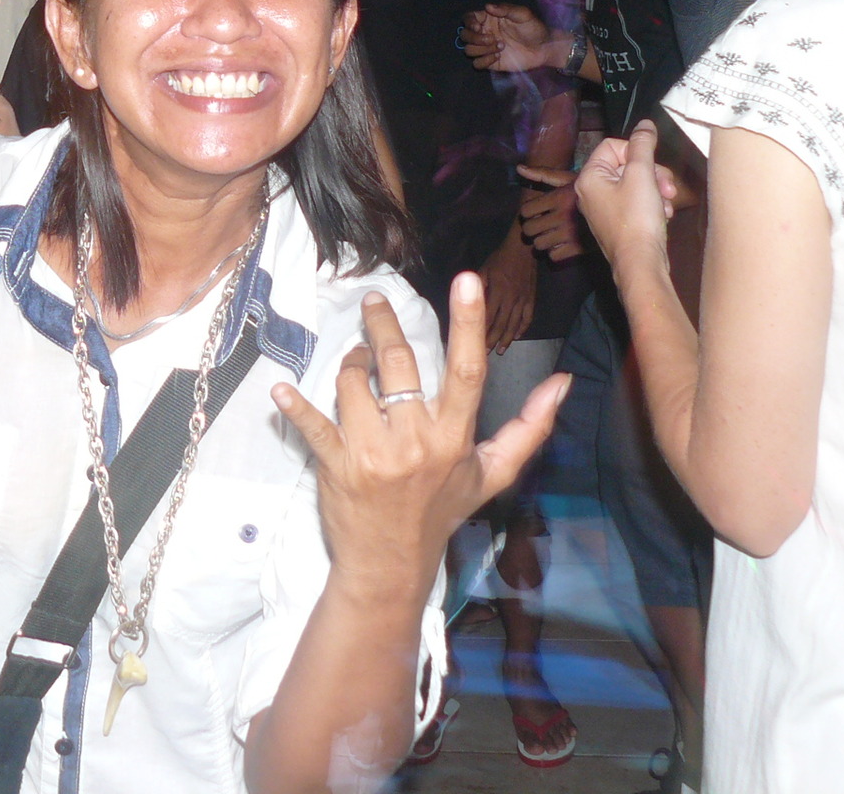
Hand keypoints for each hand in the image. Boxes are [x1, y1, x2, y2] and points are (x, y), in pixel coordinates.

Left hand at [272, 274, 569, 586]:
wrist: (392, 564)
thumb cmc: (442, 512)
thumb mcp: (491, 473)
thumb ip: (528, 427)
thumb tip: (562, 382)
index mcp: (454, 438)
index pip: (466, 371)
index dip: (468, 323)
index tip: (467, 280)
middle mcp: (415, 442)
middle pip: (398, 363)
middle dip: (382, 325)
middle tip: (373, 302)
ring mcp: (373, 454)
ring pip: (354, 385)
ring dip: (350, 364)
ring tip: (354, 361)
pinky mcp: (337, 466)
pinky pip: (313, 427)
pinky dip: (295, 407)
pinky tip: (281, 390)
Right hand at [463, 4, 557, 72]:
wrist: (544, 48)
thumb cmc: (534, 28)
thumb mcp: (523, 14)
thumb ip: (505, 9)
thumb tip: (487, 6)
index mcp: (488, 19)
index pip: (468, 18)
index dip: (468, 22)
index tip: (478, 27)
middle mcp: (484, 33)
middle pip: (464, 35)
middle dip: (474, 38)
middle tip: (492, 38)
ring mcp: (486, 48)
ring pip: (468, 50)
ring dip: (481, 49)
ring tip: (500, 47)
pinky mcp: (491, 62)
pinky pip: (476, 64)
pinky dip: (484, 61)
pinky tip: (498, 57)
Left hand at [479, 227, 537, 352]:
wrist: (524, 249)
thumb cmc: (500, 259)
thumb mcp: (484, 269)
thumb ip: (478, 286)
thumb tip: (468, 300)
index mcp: (498, 292)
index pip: (488, 317)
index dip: (480, 332)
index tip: (473, 344)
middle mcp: (511, 299)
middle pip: (501, 325)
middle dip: (492, 340)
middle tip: (484, 354)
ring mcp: (523, 301)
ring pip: (515, 325)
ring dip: (507, 339)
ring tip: (500, 351)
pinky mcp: (532, 299)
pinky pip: (528, 318)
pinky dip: (522, 329)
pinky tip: (516, 337)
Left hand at [514, 167, 583, 262]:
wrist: (623, 207)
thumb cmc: (592, 190)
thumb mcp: (569, 179)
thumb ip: (543, 174)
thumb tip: (519, 168)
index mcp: (558, 198)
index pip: (526, 211)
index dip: (527, 212)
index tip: (536, 212)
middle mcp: (562, 216)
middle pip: (529, 229)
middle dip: (532, 227)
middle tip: (540, 225)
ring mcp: (569, 234)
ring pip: (539, 245)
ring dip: (542, 240)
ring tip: (551, 234)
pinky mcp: (579, 249)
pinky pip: (554, 257)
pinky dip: (555, 252)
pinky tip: (562, 244)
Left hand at [573, 121, 679, 268]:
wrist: (640, 263)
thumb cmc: (637, 220)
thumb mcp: (642, 175)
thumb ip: (643, 146)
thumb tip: (645, 124)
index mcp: (589, 177)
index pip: (613, 145)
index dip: (637, 151)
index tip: (652, 165)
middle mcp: (591, 191)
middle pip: (626, 164)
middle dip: (651, 173)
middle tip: (666, 187)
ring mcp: (603, 208)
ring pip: (635, 183)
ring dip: (655, 189)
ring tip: (665, 204)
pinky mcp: (618, 221)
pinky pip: (636, 201)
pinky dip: (652, 204)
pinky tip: (662, 215)